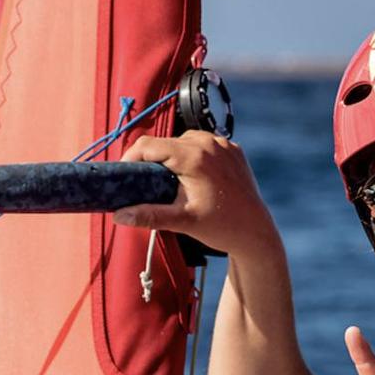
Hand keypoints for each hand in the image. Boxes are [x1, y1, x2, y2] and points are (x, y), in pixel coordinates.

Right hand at [113, 130, 276, 257]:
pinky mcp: (233, 149)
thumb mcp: (182, 221)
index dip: (131, 157)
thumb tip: (118, 216)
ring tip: (170, 181)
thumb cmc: (221, 228)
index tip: (124, 174)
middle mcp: (210, 143)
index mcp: (194, 156)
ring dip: (173, 156)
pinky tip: (193, 176)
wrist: (256, 233)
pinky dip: (194, 156)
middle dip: (152, 160)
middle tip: (145, 183)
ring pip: (184, 141)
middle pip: (166, 143)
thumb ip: (148, 215)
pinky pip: (204, 145)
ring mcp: (224, 144)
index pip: (149, 145)